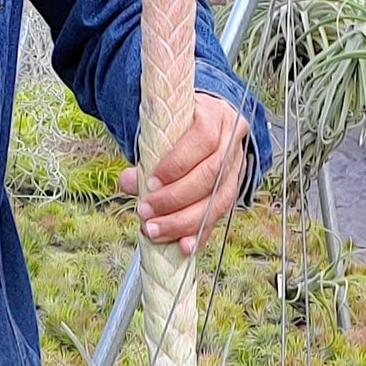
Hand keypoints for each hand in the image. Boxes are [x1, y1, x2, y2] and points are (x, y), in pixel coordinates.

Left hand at [118, 92, 249, 255]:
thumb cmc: (182, 128)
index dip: (177, 164)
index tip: (150, 182)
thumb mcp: (165, 131)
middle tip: (146, 213)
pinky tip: (184, 246)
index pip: (202, 140)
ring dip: (184, 222)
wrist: (211, 125)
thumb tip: (127, 182)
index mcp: (216, 118)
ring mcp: (237, 170)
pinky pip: (219, 218)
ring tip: (156, 232)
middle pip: (210, 176)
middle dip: (175, 199)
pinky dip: (200, 235)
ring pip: (218, 201)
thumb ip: (147, 154)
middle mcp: (233, 144)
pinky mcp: (233, 193)